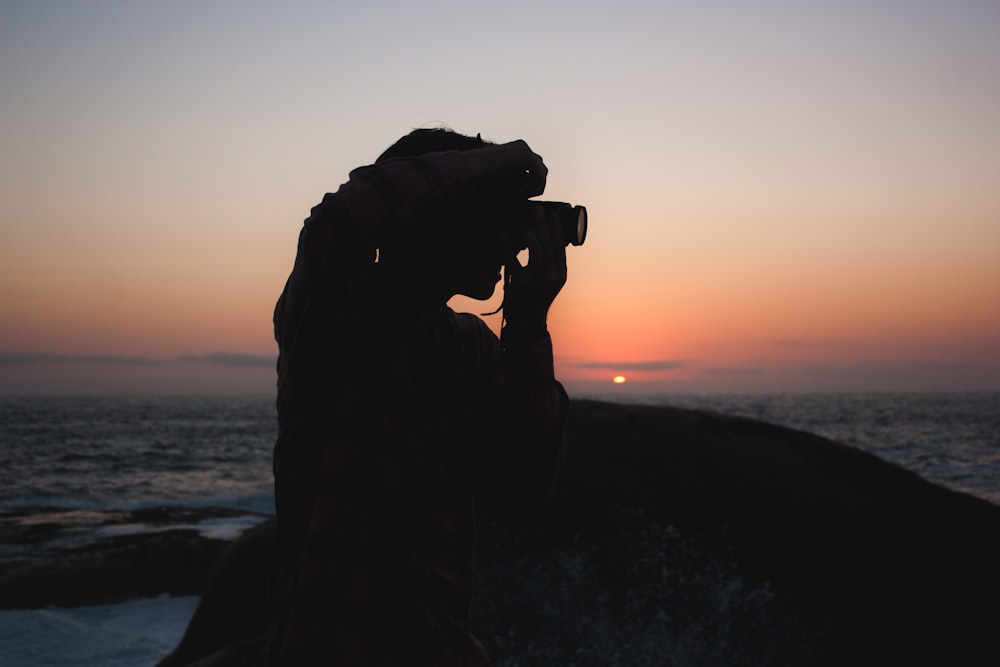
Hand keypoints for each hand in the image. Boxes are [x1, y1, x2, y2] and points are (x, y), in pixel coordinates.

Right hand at [467, 140, 547, 199]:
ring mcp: (526, 149)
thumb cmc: (481, 175)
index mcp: (517, 149)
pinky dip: (529, 187)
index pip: (535, 167)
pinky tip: (516, 193)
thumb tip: (533, 190)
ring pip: (542, 173)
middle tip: (524, 197)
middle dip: (536, 186)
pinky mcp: (526, 156)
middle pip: (542, 169)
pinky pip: (538, 175)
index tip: (521, 196)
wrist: (472, 167)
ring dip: (532, 188)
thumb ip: (517, 179)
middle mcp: (523, 146)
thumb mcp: (503, 177)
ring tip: (518, 197)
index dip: (531, 184)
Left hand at [502, 207, 566, 327]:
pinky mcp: (521, 283)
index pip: (561, 247)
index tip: (552, 214)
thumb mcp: (549, 283)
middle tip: (536, 210)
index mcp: (561, 275)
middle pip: (549, 244)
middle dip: (543, 224)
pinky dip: (506, 243)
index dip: (557, 228)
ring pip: (536, 248)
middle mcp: (552, 277)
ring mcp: (537, 280)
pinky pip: (513, 258)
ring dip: (528, 231)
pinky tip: (501, 233)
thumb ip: (549, 265)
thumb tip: (544, 240)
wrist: (526, 323)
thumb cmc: (534, 300)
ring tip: (521, 221)